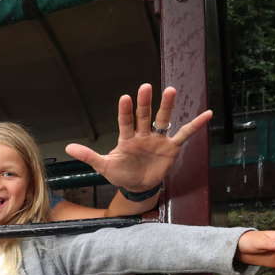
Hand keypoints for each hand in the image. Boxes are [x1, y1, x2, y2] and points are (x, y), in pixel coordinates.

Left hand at [64, 85, 212, 192]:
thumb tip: (67, 148)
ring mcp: (158, 139)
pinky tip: (206, 114)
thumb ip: (89, 156)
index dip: (126, 111)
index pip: (126, 121)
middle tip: (145, 87)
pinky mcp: (171, 147)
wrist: (138, 186)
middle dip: (145, 102)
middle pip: (144, 116)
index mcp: (127, 138)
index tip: (125, 97)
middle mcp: (143, 134)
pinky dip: (195, 125)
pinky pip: (185, 134)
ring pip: (163, 119)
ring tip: (171, 90)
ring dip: (167, 106)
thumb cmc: (121, 173)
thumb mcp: (103, 166)